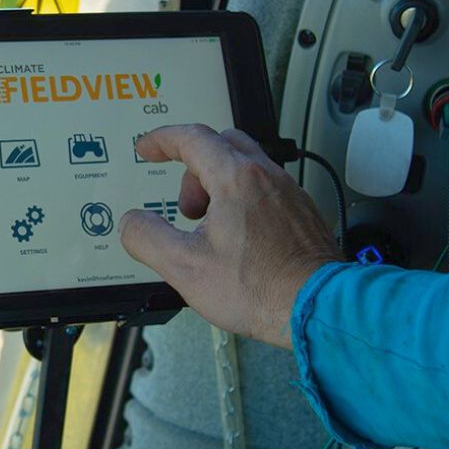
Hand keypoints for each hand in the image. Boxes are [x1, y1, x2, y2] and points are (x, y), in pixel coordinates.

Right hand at [119, 124, 340, 348]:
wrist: (316, 310)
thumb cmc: (260, 289)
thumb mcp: (184, 267)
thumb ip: (147, 238)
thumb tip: (131, 223)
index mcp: (236, 179)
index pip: (192, 138)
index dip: (162, 139)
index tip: (148, 148)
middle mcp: (267, 177)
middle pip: (222, 144)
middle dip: (193, 167)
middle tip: (185, 204)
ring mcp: (289, 194)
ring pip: (247, 167)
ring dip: (219, 186)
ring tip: (210, 229)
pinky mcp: (303, 214)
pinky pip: (267, 190)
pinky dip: (244, 201)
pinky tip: (240, 240)